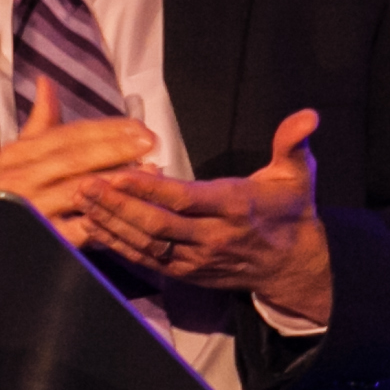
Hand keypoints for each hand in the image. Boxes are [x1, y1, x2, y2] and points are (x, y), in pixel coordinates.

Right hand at [0, 79, 158, 245]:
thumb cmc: (2, 195)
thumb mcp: (14, 156)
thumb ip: (39, 123)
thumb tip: (47, 83)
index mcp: (18, 154)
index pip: (68, 135)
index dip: (105, 129)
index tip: (138, 126)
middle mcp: (23, 178)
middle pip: (77, 158)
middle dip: (117, 148)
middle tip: (151, 142)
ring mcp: (32, 209)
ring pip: (81, 190)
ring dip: (117, 181)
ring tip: (150, 173)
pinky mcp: (42, 238)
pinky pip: (79, 229)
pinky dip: (104, 220)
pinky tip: (128, 213)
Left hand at [79, 109, 331, 323]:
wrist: (292, 265)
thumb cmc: (289, 211)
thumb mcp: (299, 174)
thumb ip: (293, 143)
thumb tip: (308, 116)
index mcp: (235, 207)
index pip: (185, 199)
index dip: (150, 188)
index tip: (119, 172)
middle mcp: (213, 237)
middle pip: (157, 225)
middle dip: (118, 206)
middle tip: (84, 185)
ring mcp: (197, 260)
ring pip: (146, 245)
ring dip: (111, 225)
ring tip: (81, 202)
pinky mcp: (186, 274)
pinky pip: (147, 261)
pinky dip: (119, 246)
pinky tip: (95, 228)